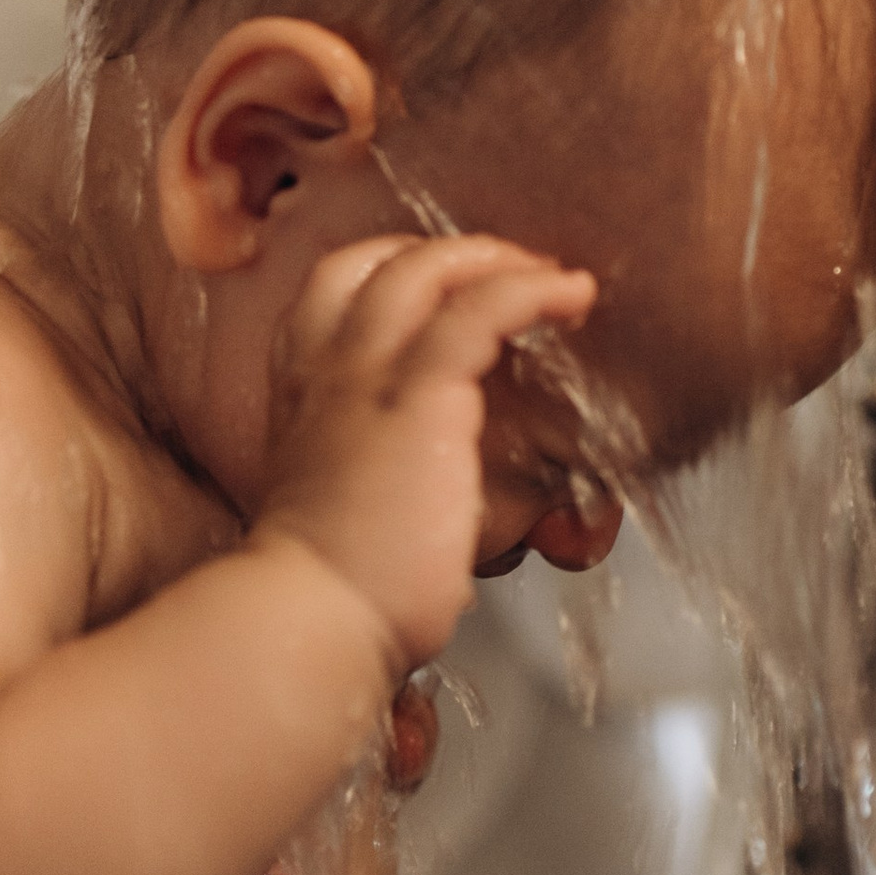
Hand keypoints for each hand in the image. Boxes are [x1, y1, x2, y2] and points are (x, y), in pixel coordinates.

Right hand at [256, 237, 597, 674]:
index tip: (447, 284)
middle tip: (509, 271)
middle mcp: (326, 373)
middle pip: (375, 263)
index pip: (333, 292)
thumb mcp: (353, 515)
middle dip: (449, 253)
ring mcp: (368, 376)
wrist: (317, 621)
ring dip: (496, 260)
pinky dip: (531, 290)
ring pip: (425, 269)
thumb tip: (466, 504)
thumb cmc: (340, 595)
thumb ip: (396, 484)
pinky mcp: (421, 397)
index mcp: (304, 397)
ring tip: (552, 278)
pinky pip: (480, 310)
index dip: (392, 271)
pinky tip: (571, 296)